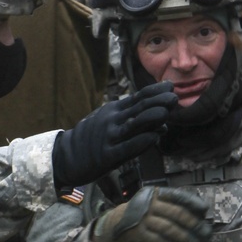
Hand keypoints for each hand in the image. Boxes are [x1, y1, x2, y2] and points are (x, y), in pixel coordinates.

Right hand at [52, 82, 177, 190]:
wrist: (66, 156)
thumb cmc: (93, 139)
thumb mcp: (109, 122)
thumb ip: (133, 121)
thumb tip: (162, 124)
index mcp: (114, 110)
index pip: (138, 97)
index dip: (155, 91)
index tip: (170, 86)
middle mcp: (112, 120)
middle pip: (138, 108)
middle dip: (158, 102)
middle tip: (174, 97)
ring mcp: (110, 137)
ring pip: (134, 125)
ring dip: (152, 118)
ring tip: (167, 113)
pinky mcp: (108, 156)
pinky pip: (128, 148)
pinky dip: (142, 142)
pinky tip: (154, 138)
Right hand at [92, 186, 211, 241]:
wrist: (118, 223)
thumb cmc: (146, 214)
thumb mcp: (157, 205)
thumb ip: (175, 207)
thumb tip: (201, 217)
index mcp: (157, 193)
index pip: (178, 196)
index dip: (193, 202)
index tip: (204, 210)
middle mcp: (150, 203)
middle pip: (177, 213)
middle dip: (194, 225)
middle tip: (205, 234)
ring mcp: (143, 218)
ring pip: (168, 228)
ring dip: (184, 239)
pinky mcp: (137, 233)